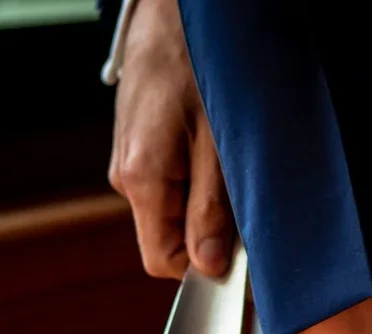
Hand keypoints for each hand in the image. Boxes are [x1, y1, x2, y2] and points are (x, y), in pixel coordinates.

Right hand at [107, 0, 230, 278]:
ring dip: (209, 202)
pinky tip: (215, 148)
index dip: (203, 270)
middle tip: (244, 199)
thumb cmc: (200, 67)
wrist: (174, 14)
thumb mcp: (221, 145)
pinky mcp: (141, 146)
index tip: (241, 261)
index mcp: (141, 180)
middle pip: (170, 237)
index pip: (163, 261)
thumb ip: (213, 209)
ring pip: (175, 210)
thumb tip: (209, 267)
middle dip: (211, 232)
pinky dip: (199, 178)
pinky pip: (173, 183)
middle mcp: (126, 176)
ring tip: (230, 161)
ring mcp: (130, 160)